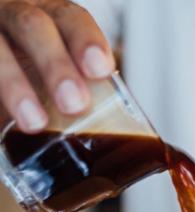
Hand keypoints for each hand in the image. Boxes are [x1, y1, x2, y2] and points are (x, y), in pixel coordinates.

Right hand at [0, 0, 114, 131]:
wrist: (2, 66)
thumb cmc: (29, 71)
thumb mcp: (55, 73)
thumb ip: (78, 93)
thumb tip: (113, 144)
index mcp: (47, 16)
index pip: (70, 18)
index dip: (85, 41)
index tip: (100, 70)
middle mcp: (12, 12)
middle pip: (32, 25)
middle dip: (55, 65)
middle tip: (74, 104)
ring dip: (14, 84)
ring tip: (34, 123)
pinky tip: (3, 120)